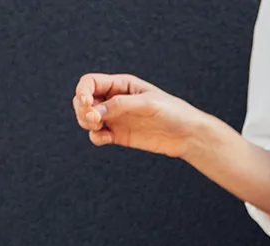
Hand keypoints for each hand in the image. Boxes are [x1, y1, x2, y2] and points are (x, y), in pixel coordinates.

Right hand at [72, 73, 214, 158]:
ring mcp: (116, 118)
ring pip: (87, 118)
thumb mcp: (147, 103)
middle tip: (93, 119)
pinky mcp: (119, 135)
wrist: (188, 135)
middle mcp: (115, 99)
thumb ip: (120, 105)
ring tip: (99, 128)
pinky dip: (96, 137)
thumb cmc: (172, 112)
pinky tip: (107, 138)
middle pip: (84, 100)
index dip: (82, 91)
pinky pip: (98, 135)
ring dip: (86, 123)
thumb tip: (94, 112)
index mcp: (121, 85)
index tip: (86, 104)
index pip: (90, 82)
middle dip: (82, 109)